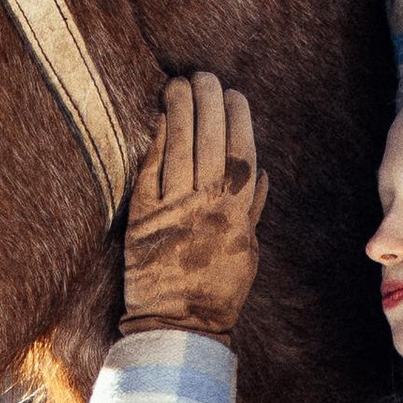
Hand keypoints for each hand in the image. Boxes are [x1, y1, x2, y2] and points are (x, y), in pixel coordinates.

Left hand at [120, 73, 268, 337]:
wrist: (177, 325)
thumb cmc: (216, 291)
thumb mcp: (246, 251)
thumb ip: (252, 211)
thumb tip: (260, 176)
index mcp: (237, 214)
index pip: (242, 154)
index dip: (239, 120)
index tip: (234, 95)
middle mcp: (207, 207)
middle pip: (212, 143)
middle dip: (210, 104)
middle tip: (205, 77)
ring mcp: (174, 211)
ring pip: (181, 150)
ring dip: (181, 112)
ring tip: (179, 84)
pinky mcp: (143, 219)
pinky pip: (150, 172)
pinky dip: (156, 143)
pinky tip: (158, 118)